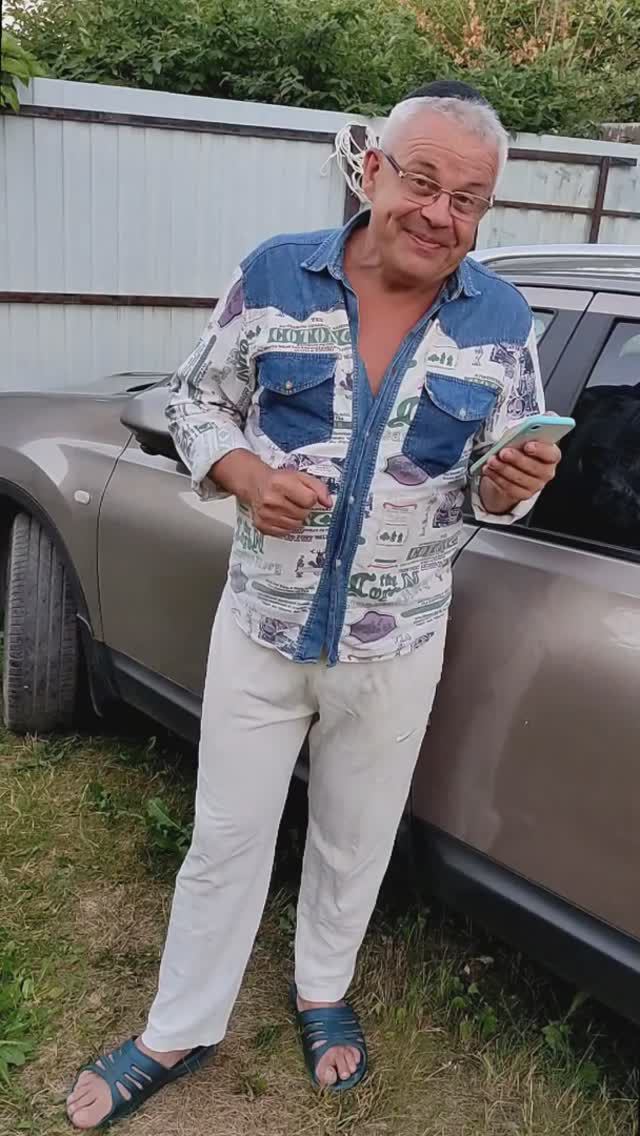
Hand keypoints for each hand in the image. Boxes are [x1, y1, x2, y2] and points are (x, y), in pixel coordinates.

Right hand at [212, 450, 331, 534]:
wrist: (255, 483)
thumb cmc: (279, 480)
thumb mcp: (301, 476)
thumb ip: (319, 487)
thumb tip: (328, 504)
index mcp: (281, 484)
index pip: (310, 500)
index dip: (310, 498)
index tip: (304, 495)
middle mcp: (270, 500)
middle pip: (303, 514)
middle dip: (303, 509)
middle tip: (295, 501)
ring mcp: (265, 514)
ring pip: (295, 525)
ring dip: (296, 518)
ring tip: (288, 507)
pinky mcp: (261, 525)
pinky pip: (285, 532)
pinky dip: (287, 525)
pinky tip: (281, 515)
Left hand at [480, 440, 560, 509]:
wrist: (512, 467)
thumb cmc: (519, 448)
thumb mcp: (520, 438)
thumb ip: (520, 437)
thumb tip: (513, 438)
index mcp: (551, 455)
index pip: (552, 454)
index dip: (541, 450)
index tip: (527, 445)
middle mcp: (546, 472)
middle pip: (535, 468)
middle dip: (517, 459)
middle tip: (503, 452)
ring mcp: (536, 485)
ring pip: (520, 478)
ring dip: (503, 468)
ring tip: (491, 460)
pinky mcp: (523, 494)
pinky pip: (510, 488)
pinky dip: (497, 478)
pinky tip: (488, 470)